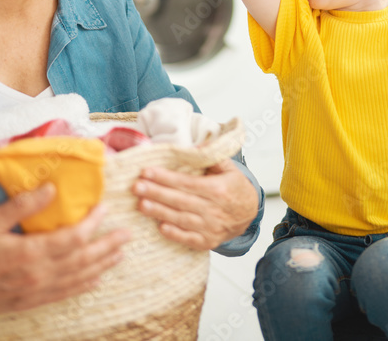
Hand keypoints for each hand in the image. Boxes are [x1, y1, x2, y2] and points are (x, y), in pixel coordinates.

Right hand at [0, 184, 129, 313]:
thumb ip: (22, 205)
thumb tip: (52, 188)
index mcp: (29, 254)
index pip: (73, 237)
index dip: (93, 223)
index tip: (105, 208)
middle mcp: (37, 276)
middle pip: (83, 260)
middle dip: (108, 246)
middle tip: (128, 234)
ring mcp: (33, 292)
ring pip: (77, 279)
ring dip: (101, 266)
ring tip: (119, 254)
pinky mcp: (27, 302)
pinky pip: (63, 295)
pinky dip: (82, 286)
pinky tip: (94, 280)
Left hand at [132, 158, 258, 249]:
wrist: (250, 215)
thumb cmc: (235, 189)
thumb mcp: (229, 169)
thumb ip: (211, 157)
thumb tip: (195, 146)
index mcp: (218, 189)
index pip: (187, 182)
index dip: (166, 177)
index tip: (147, 171)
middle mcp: (214, 209)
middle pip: (180, 200)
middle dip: (156, 193)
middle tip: (137, 187)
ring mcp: (211, 228)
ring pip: (181, 219)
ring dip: (159, 212)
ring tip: (141, 205)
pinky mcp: (208, 242)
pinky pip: (188, 239)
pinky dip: (174, 233)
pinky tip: (159, 226)